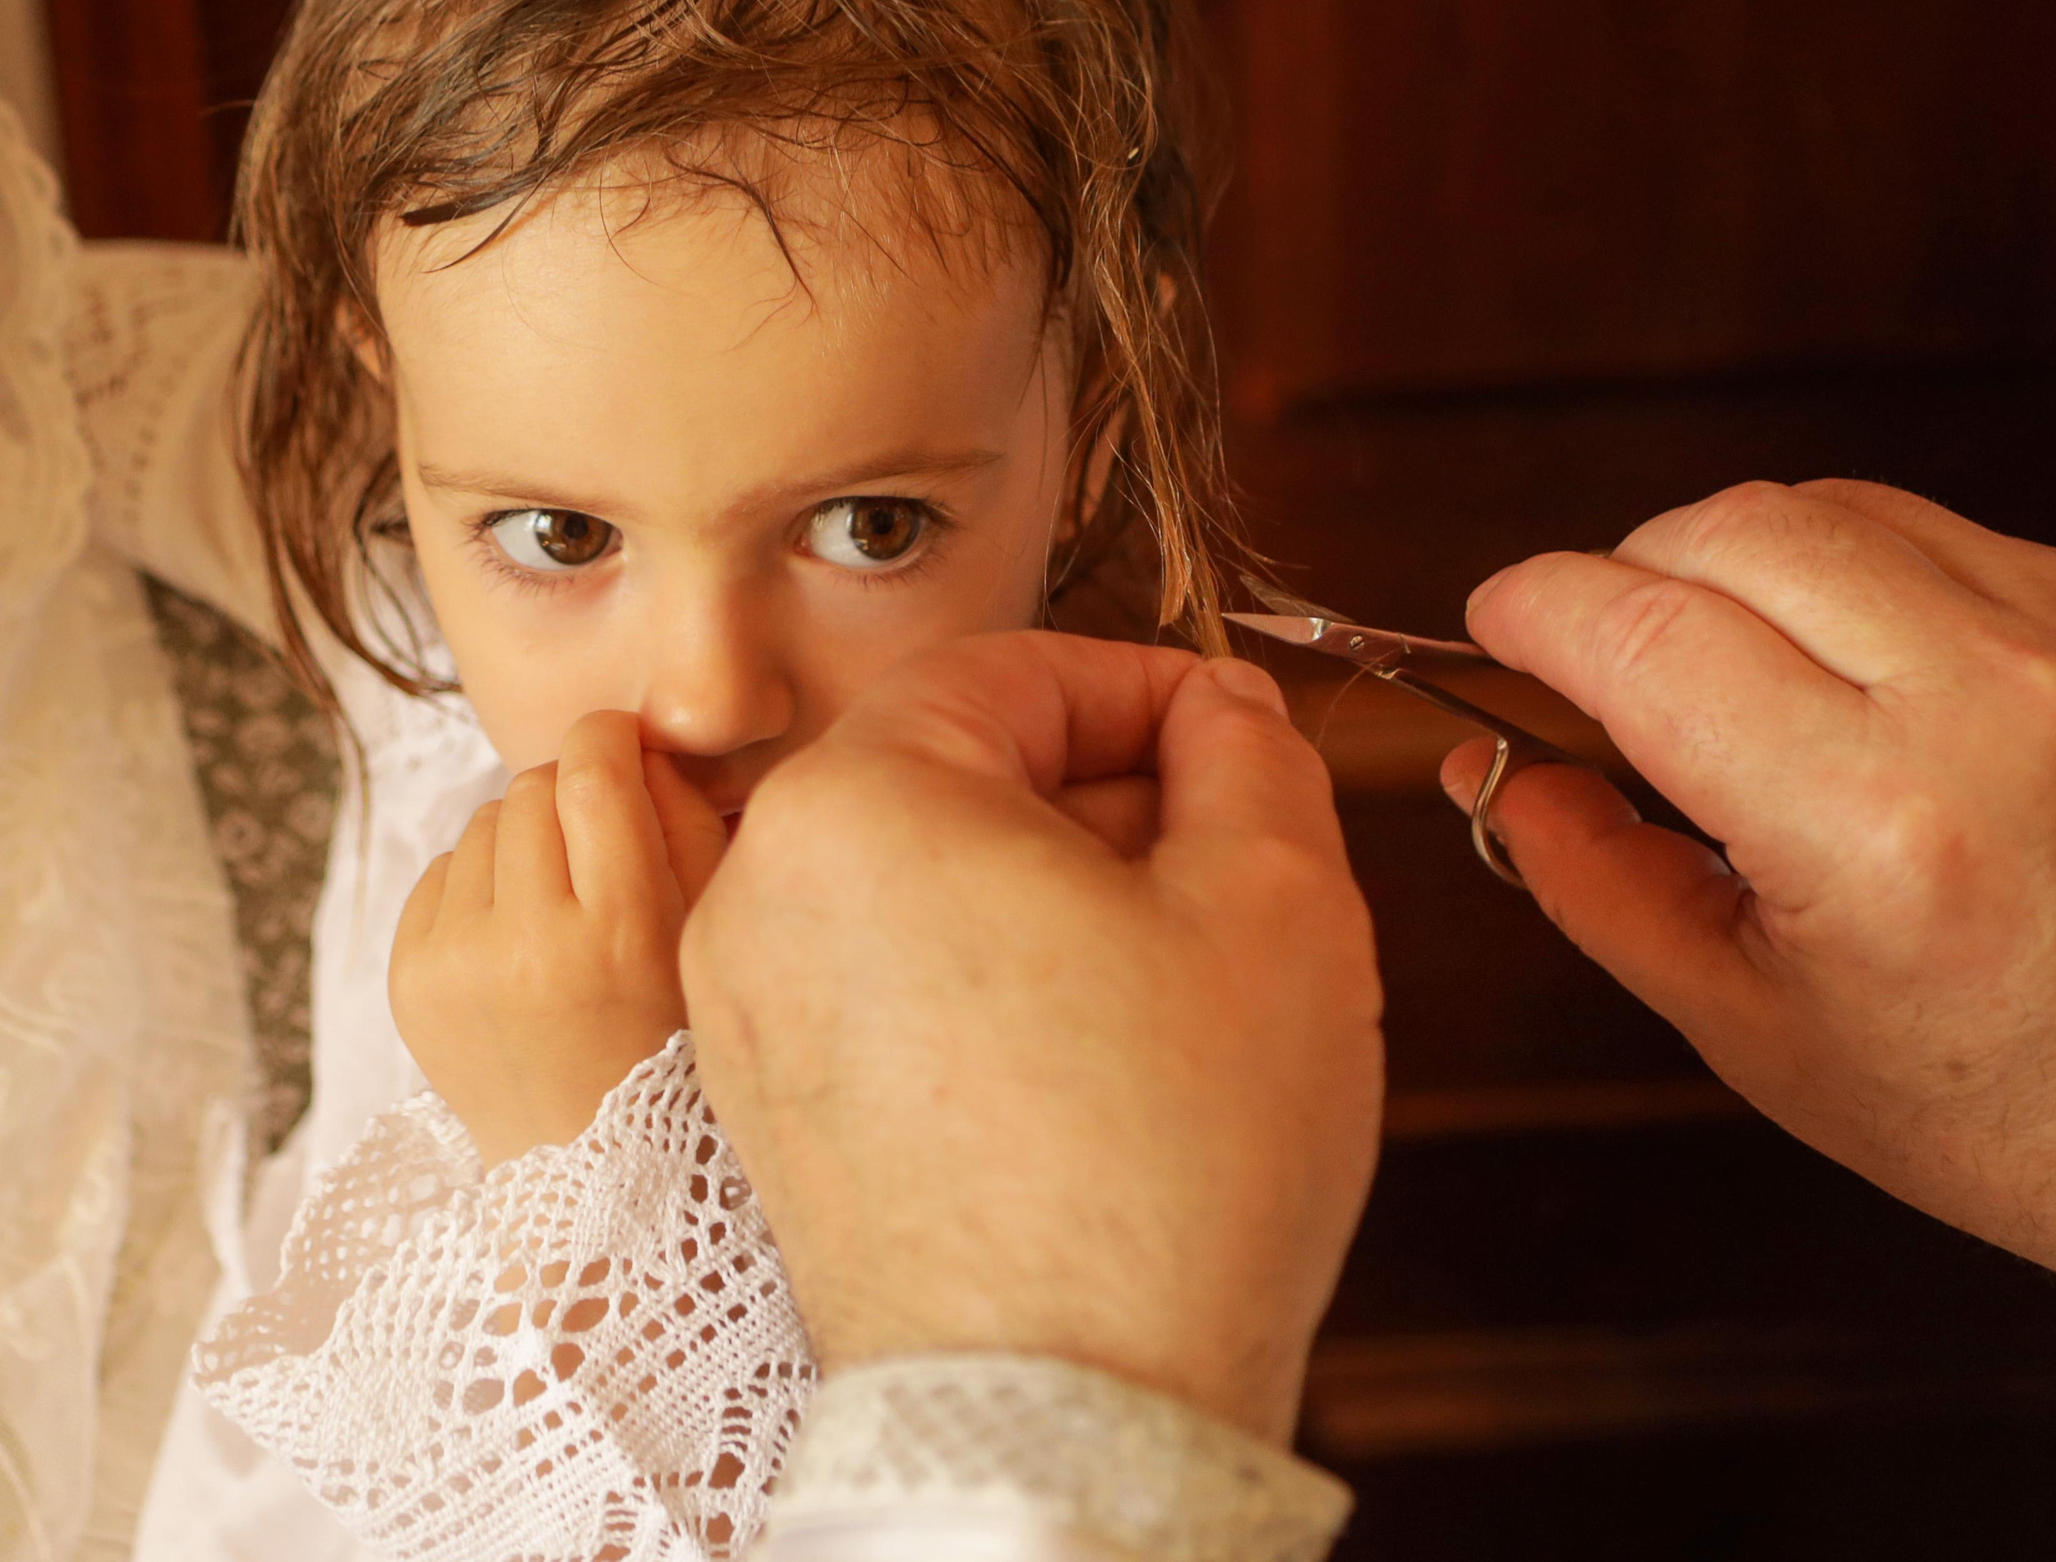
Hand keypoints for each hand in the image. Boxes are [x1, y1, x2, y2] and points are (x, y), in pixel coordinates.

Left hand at [393, 709, 726, 1166]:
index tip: (623, 743)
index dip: (610, 738)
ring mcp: (453, 965)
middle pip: (533, 786)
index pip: (593, 774)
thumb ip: (686, 824)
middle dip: (569, 792)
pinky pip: (441, 872)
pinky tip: (517, 932)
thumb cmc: (668, 1041)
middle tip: (600, 835)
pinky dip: (481, 884)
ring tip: (560, 897)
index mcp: (616, 933)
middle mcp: (524, 945)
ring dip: (524, 838)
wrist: (582, 1167)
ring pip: (484, 823)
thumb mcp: (706, 934)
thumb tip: (635, 744)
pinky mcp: (407, 981)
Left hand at [682, 632, 1383, 1444]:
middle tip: (1234, 858)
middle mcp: (762, 897)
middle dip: (1110, 798)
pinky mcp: (776, 1119)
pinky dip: (997, 987)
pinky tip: (1106, 1059)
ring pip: (928, 887)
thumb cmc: (1164, 1171)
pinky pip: (892, 991)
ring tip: (1182, 973)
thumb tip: (1222, 715)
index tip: (1237, 734)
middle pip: (961, 776)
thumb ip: (1251, 755)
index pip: (1015, 670)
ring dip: (1060, 896)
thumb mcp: (1277, 901)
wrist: (1065, 1415)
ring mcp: (750, 1018)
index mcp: (859, 804)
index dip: (1153, 688)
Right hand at [1451, 480, 2055, 1293]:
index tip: (1495, 624)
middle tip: (1604, 662)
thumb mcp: (1762, 1035)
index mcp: (1876, 830)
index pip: (1641, 634)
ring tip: (1735, 673)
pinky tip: (1863, 679)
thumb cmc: (2015, 1105)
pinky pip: (1938, 534)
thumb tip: (1501, 770)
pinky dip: (1859, 582)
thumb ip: (1600, 885)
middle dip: (1625, 574)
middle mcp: (1982, 700)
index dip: (1533, 610)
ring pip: (1828, 509)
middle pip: (1725, 530)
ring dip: (1737, 564)